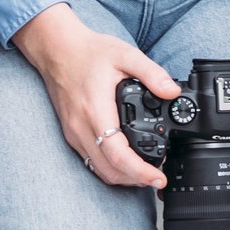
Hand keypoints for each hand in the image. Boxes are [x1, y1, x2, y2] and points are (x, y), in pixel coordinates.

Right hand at [12, 4, 177, 188]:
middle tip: (158, 177)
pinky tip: (126, 162)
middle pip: (109, 170)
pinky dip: (110, 168)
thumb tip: (172, 92)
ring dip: (123, 177)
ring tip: (146, 172)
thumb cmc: (88, 52)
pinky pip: (91, 161)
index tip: (158, 178)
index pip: (117, 155)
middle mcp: (81, 127)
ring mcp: (74, 133)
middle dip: (136, 180)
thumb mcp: (125, 54)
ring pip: (99, 170)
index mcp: (96, 110)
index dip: (140, 172)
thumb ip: (152, 73)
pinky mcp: (71, 134)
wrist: (56, 50)